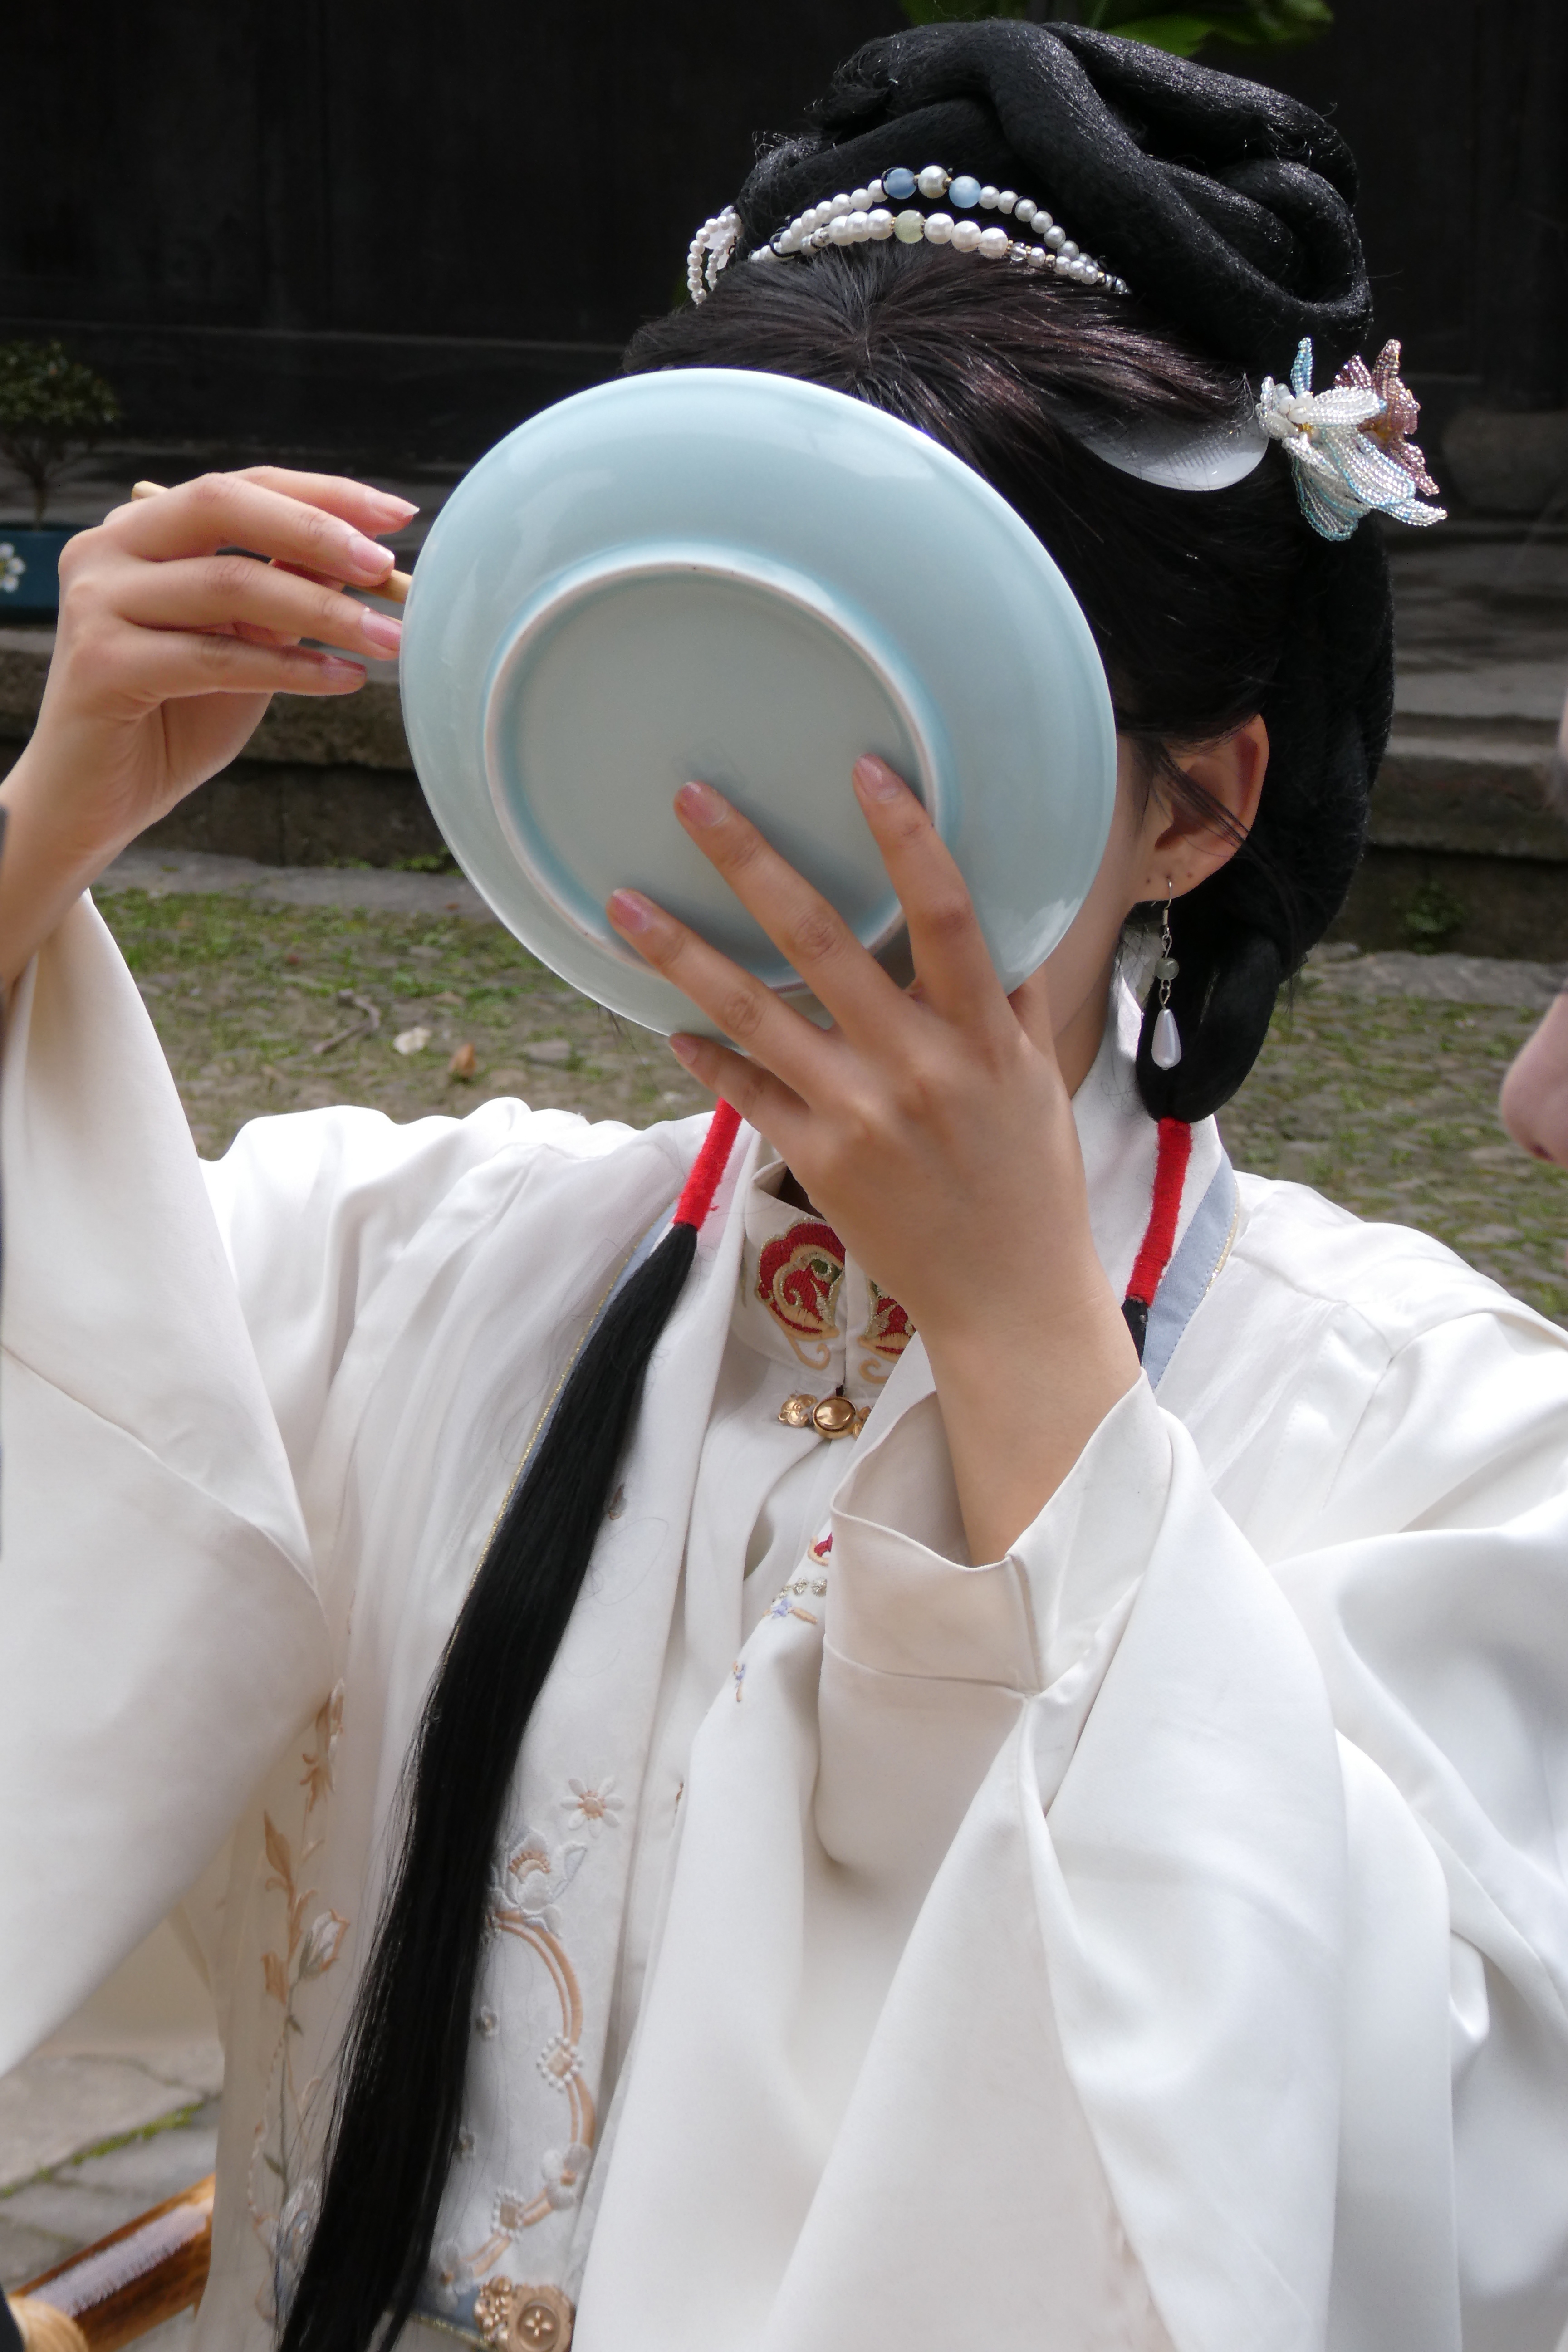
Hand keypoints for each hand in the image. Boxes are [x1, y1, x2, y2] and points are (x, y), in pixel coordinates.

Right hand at [0, 467, 413, 980]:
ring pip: (229, 583)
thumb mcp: (243, 643)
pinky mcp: (102, 663)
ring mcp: (97, 602)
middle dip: (316, 531)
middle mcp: (108, 549)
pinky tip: (345, 680)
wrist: (96, 799)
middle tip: (386, 568)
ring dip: (323, 610)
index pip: (240, 487)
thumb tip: (360, 556)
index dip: (322, 494)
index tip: (396, 515)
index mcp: (141, 531)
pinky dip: (291, 669)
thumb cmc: (174, 717)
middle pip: (223, 506)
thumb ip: (283, 594)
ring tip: (389, 639)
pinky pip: (216, 657)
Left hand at [607, 758, 1139, 1560]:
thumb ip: (1008, 998)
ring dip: (681, 952)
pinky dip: (704, 1054)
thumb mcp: (1036, 1081)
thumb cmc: (1028, 1183)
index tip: (863, 767)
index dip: (907, 836)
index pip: (946, 913)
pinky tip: (666, 1018)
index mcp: (981, 1037)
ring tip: (621, 901)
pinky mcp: (816, 1161)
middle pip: (819, 940)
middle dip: (749, 859)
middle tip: (690, 794)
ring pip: (752, 1013)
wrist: (1008, 1299)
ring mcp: (857, 1116)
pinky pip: (745, 1092)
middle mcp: (915, 1067)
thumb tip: (998, 918)